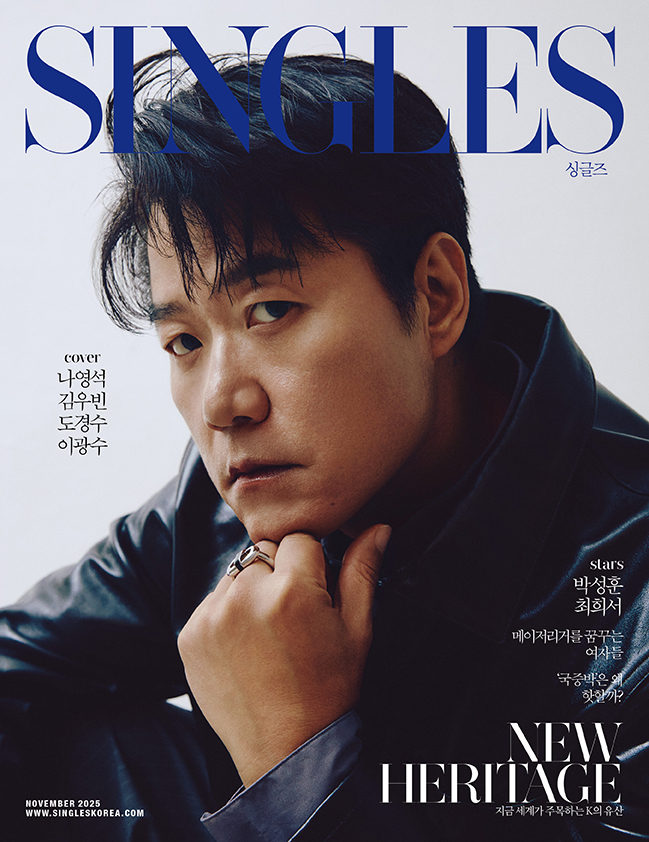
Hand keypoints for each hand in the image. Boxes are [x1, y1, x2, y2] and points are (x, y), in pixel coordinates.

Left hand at [177, 524, 389, 786]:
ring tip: (268, 633)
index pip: (299, 538)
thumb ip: (362, 570)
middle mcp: (246, 596)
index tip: (314, 594)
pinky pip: (211, 601)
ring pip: (236, 573)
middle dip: (279, 571)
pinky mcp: (189, 634)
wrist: (286, 749)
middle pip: (263, 550)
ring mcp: (211, 616)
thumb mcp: (356, 628)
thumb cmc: (330, 687)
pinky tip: (246, 646)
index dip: (311, 564)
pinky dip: (226, 614)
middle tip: (292, 615)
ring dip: (250, 589)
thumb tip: (379, 527)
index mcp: (292, 590)